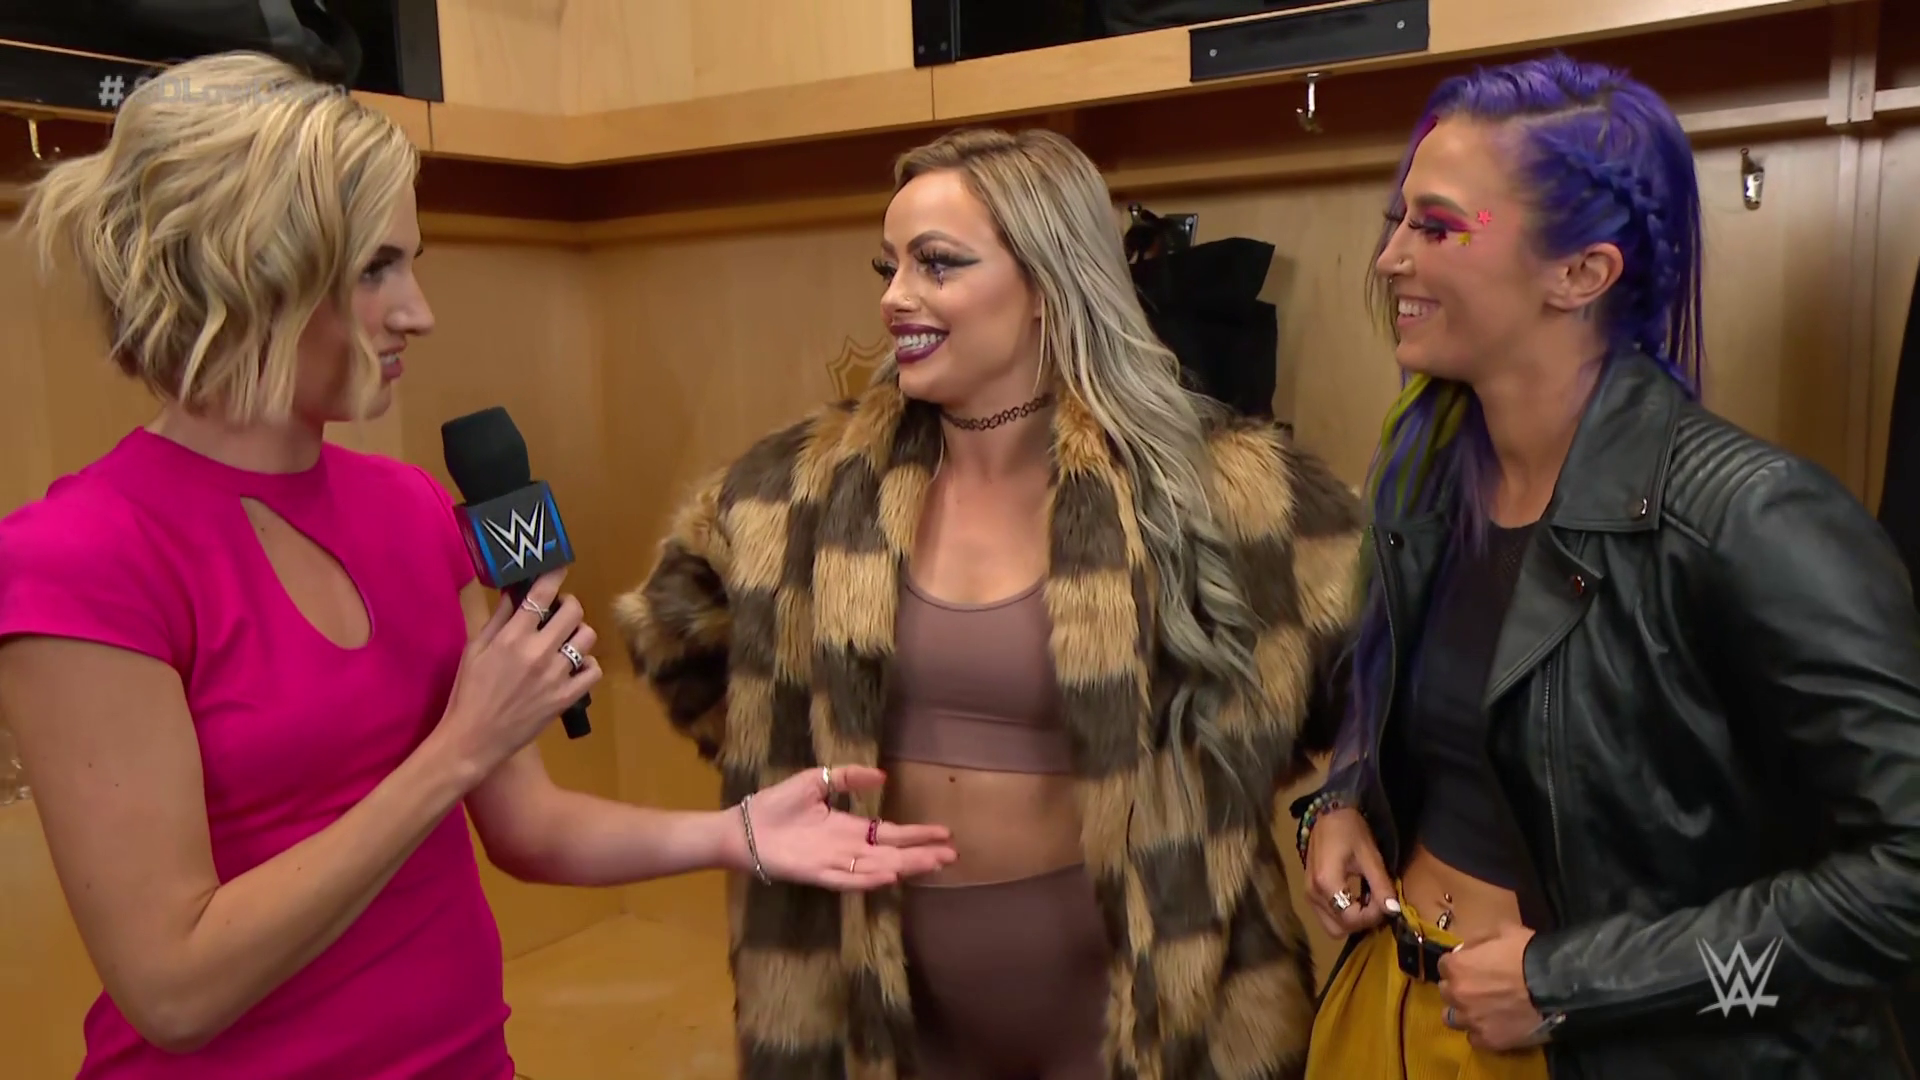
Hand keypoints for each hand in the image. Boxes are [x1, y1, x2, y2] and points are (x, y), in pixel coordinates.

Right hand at [440, 568, 601, 773]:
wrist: (474, 739)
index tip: (560, 567)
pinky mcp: (566, 698)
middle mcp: (537, 651)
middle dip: (568, 606)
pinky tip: (575, 667)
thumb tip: (514, 592)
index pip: (541, 595)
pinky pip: (593, 671)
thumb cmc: (468, 692)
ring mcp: (555, 675)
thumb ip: (498, 619)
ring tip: (566, 640)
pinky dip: (587, 666)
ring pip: (587, 638)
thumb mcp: (475, 650)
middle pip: (573, 611)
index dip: (555, 575)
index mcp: (512, 637)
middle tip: (560, 612)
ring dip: (578, 634)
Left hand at [737, 765, 956, 890]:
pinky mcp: (816, 873)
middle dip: (922, 854)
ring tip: (932, 863)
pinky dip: (869, 878)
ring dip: (904, 866)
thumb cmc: (776, 805)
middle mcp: (848, 848)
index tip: (944, 834)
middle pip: (892, 853)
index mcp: (849, 827)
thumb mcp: (815, 781)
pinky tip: (889, 875)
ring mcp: (834, 862)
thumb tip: (883, 776)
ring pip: (878, 866)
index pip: (891, 833)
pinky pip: (848, 878)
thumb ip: (847, 777)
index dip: (917, 834)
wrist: (743, 827)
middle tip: (952, 856)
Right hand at [1304, 806, 1395, 935]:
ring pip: (1332, 927)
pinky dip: (1343, 916)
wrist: (1327, 814)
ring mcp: (1308, 895)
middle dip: (1362, 923)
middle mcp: (1313, 894)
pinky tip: (1357, 899)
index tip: (1386, 902)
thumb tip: (1394, 910)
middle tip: (1378, 905)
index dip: (1373, 916)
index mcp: (1327, 883)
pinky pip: (1327, 917)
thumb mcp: (1370, 855)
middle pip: (1340, 928)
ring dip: (1353, 921)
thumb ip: (1381, 885)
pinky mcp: (1310, 893)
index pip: (1351, 918)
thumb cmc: (1350, 829)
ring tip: (1368, 902)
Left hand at [1437, 922, 1548, 1049]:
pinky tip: (1495, 1026)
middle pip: (1447, 992)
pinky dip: (1481, 1032)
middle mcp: (1457, 995)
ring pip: (1453, 1019)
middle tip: (1479, 988)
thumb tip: (1468, 950)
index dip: (1459, 965)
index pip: (1445, 965)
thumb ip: (1479, 940)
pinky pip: (1474, 1039)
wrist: (1557, 986)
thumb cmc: (1529, 954)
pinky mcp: (1488, 1040)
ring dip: (1463, 1013)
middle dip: (1459, 988)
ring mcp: (1471, 1020)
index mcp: (1457, 967)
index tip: (1472, 966)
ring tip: (1481, 1010)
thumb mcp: (1502, 931)